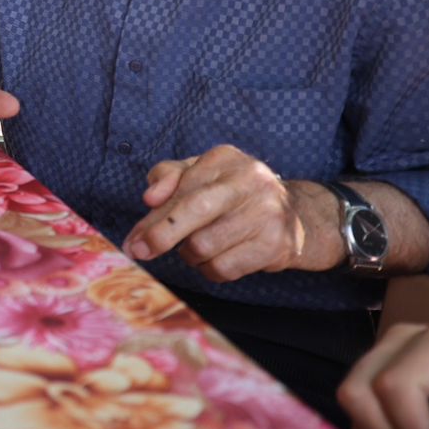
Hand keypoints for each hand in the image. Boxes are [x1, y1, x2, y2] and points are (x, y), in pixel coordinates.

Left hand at [122, 145, 340, 279]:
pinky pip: (224, 268)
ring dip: (190, 254)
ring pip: (204, 246)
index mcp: (225, 159)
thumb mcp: (201, 174)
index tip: (133, 239)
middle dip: (161, 235)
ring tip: (198, 247)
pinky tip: (217, 258)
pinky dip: (210, 269)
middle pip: (194, 211)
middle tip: (140, 251)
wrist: (295, 215)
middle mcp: (249, 180)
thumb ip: (169, 177)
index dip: (153, 217)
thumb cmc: (232, 195)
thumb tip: (149, 197)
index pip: (181, 187)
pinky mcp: (276, 244)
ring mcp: (266, 213)